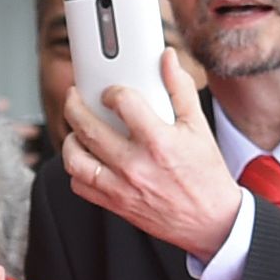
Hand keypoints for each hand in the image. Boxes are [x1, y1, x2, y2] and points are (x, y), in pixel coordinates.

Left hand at [60, 53, 239, 259]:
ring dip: (70, 140)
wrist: (209, 221)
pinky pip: (80, 186)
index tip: (110, 92)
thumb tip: (167, 58)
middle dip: (74, 105)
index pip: (123, 103)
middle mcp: (135, 166)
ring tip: (76, 129)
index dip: (111, 91)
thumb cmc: (204, 173)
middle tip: (74, 97)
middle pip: (88, 129)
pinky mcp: (114, 205)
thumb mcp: (198, 127)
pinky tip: (87, 157)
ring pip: (75, 160)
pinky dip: (77, 170)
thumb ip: (180, 89)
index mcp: (158, 142)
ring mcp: (121, 188)